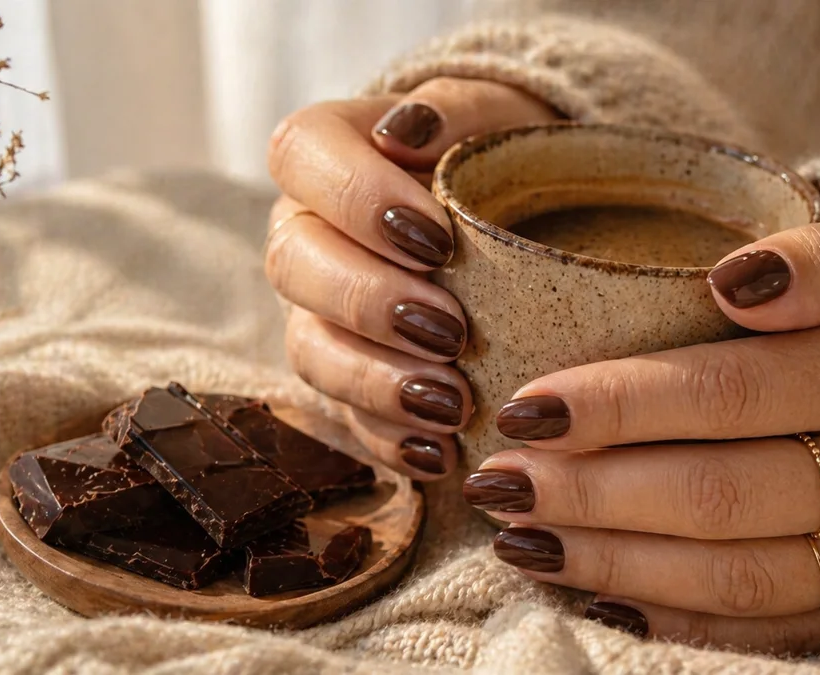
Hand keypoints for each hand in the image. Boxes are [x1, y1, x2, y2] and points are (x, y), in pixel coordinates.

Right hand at [265, 78, 557, 478]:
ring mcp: (319, 311)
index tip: (436, 238)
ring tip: (453, 403)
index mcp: (328, 153)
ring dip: (378, 383)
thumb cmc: (504, 156)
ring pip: (312, 351)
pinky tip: (440, 452)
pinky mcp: (348, 377)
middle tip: (451, 328)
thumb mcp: (497, 117)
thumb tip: (409, 127)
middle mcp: (307, 232)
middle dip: (371, 303)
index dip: (355, 198)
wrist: (524, 215)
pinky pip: (346, 417)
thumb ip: (458, 110)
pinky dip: (391, 437)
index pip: (303, 157)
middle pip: (296, 265)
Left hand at [464, 212, 819, 654]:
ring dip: (610, 560)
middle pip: (716, 493)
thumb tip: (732, 279)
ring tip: (518, 538)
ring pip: (730, 574)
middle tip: (497, 478)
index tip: (525, 401)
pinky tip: (596, 595)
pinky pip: (766, 632)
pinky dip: (674, 620)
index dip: (619, 403)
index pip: (729, 391)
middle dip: (590, 491)